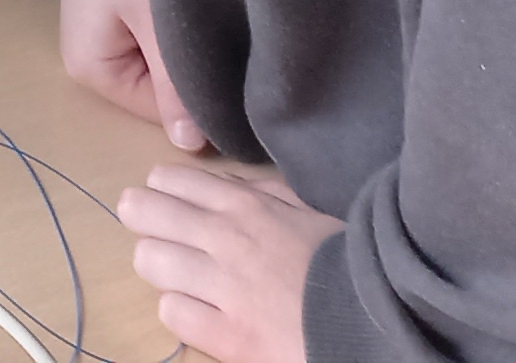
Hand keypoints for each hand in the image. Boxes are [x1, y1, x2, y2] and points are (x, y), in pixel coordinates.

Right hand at [62, 0, 209, 149]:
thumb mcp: (160, 29)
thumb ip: (175, 90)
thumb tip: (191, 148)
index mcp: (91, 71)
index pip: (157, 113)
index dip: (194, 101)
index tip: (229, 80)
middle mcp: (90, 58)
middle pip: (156, 90)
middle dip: (189, 74)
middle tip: (223, 46)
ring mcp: (103, 33)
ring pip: (159, 65)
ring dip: (184, 51)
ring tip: (215, 27)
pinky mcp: (117, 11)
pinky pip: (153, 40)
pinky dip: (176, 31)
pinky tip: (198, 13)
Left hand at [118, 162, 335, 362]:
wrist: (373, 322)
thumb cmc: (344, 263)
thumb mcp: (306, 210)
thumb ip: (261, 193)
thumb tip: (223, 186)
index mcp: (245, 205)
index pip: (169, 179)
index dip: (161, 191)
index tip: (168, 204)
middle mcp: (225, 238)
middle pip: (142, 212)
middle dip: (143, 220)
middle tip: (159, 236)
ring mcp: (223, 288)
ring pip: (148, 261)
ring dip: (161, 269)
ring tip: (181, 278)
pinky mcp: (227, 336)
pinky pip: (171, 313)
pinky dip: (181, 313)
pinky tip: (202, 313)